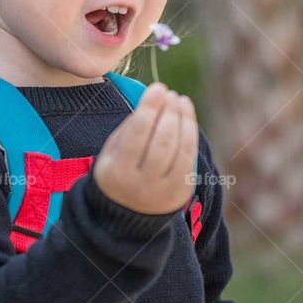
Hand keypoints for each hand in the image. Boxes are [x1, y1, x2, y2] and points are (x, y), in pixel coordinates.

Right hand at [93, 82, 198, 214]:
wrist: (126, 215)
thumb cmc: (118, 170)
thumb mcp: (112, 151)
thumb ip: (130, 127)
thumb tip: (155, 99)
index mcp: (117, 172)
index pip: (137, 134)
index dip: (150, 108)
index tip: (158, 87)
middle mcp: (141, 185)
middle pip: (162, 142)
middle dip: (169, 113)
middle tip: (170, 94)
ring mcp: (163, 192)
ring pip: (179, 150)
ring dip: (183, 120)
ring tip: (180, 100)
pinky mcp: (181, 193)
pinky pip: (189, 158)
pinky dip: (190, 134)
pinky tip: (187, 117)